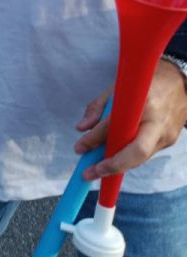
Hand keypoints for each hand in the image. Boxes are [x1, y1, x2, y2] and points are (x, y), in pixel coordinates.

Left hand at [75, 59, 186, 181]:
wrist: (178, 84)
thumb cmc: (144, 83)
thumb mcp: (117, 87)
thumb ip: (98, 107)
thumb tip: (81, 128)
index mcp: (144, 102)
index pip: (117, 125)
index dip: (96, 138)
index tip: (79, 148)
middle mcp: (158, 122)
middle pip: (136, 153)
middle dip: (111, 166)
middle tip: (88, 173)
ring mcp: (167, 135)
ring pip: (140, 158)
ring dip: (117, 165)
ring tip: (95, 169)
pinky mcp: (170, 142)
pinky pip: (145, 154)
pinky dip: (128, 157)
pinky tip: (114, 158)